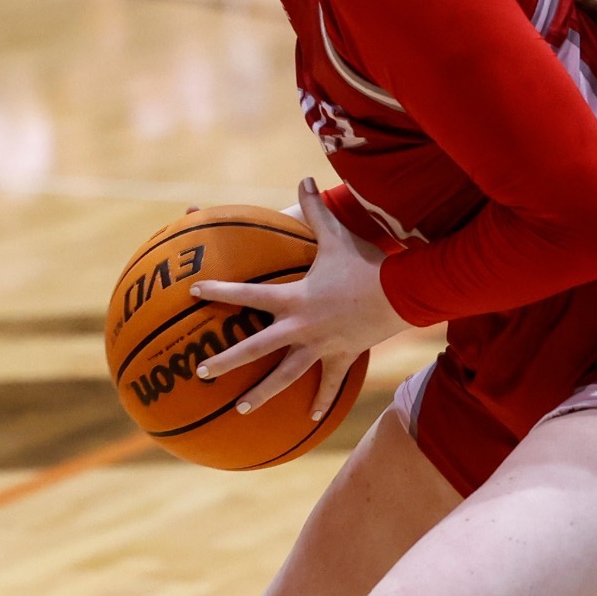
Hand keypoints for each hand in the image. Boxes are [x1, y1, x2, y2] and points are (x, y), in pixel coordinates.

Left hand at [188, 179, 404, 421]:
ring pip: (285, 375)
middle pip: (255, 348)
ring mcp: (320, 347)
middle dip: (226, 360)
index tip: (193, 292)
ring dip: (262, 394)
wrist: (402, 294)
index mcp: (293, 299)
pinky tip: (308, 419)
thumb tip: (304, 177)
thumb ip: (315, 210)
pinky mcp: (341, 357)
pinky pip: (329, 383)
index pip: (247, 294)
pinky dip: (320, 400)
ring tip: (240, 410)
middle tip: (201, 372)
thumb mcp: (337, 237)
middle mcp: (300, 327)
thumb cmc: (366, 263)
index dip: (219, 291)